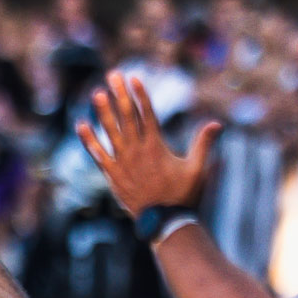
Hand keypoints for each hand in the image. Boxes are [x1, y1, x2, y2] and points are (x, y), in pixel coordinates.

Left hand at [77, 73, 222, 215]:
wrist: (164, 222)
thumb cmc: (183, 196)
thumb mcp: (198, 169)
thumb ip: (204, 144)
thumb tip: (216, 123)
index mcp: (157, 146)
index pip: (147, 114)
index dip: (140, 95)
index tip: (133, 78)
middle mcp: (138, 150)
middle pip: (127, 116)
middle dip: (120, 94)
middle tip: (113, 75)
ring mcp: (123, 162)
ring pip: (111, 132)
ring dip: (104, 111)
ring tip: (97, 93)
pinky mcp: (113, 175)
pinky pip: (98, 154)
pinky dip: (89, 140)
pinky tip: (81, 125)